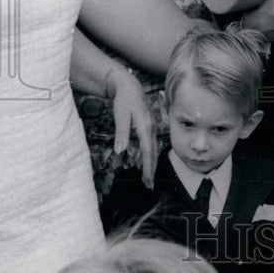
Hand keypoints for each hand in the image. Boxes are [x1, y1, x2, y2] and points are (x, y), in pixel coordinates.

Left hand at [107, 66, 156, 188]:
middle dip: (151, 170)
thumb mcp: (120, 116)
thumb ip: (121, 133)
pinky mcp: (148, 127)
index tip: (147, 180)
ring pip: (153, 149)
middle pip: (153, 153)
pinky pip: (150, 145)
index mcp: (145, 127)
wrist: (129, 86)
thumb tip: (120, 151)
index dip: (148, 167)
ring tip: (147, 179)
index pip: (148, 151)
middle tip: (149, 186)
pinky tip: (143, 163)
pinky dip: (148, 156)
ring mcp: (151, 127)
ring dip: (150, 164)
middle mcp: (151, 128)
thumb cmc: (124, 100)